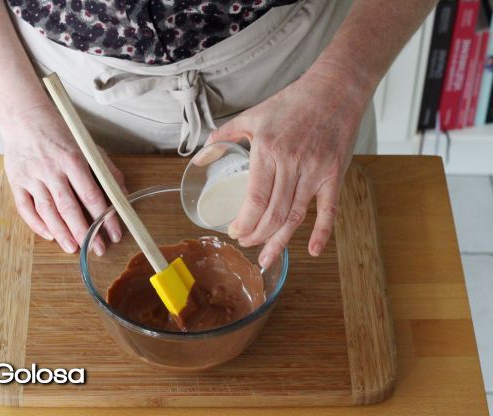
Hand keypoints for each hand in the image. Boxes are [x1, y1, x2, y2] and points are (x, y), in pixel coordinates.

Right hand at [1, 104, 125, 253]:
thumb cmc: (60, 133)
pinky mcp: (17, 181)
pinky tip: (51, 235)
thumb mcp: (88, 146)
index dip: (105, 217)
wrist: (24, 117)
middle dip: (85, 232)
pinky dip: (37, 224)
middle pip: (69, 208)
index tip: (114, 233)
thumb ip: (106, 170)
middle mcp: (51, 170)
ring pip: (47, 212)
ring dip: (62, 233)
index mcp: (72, 159)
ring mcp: (32, 177)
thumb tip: (123, 194)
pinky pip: (26, 208)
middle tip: (97, 249)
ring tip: (74, 248)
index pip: (92, 195)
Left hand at [206, 71, 368, 267]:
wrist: (334, 90)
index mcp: (268, 150)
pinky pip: (329, 209)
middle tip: (246, 243)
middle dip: (256, 235)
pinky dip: (322, 232)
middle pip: (273, 213)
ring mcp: (315, 171)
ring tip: (266, 258)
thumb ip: (226, 133)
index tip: (234, 232)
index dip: (244, 221)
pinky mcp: (334, 174)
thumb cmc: (292, 102)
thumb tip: (203, 151)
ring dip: (279, 241)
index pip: (255, 198)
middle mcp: (292, 164)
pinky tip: (311, 250)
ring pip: (295, 216)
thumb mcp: (253, 115)